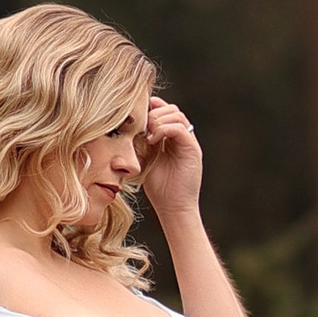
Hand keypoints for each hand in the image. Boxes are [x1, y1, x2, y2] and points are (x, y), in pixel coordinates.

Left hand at [138, 97, 203, 222]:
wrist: (173, 207)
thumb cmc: (158, 188)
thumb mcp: (144, 160)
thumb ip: (140, 143)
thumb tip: (124, 127)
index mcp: (172, 138)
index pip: (164, 111)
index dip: (150, 109)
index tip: (135, 117)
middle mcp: (183, 138)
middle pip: (171, 109)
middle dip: (153, 114)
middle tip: (141, 128)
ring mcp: (189, 142)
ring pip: (176, 115)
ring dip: (158, 121)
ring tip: (147, 136)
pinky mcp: (192, 149)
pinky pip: (179, 128)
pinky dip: (164, 129)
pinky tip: (153, 141)